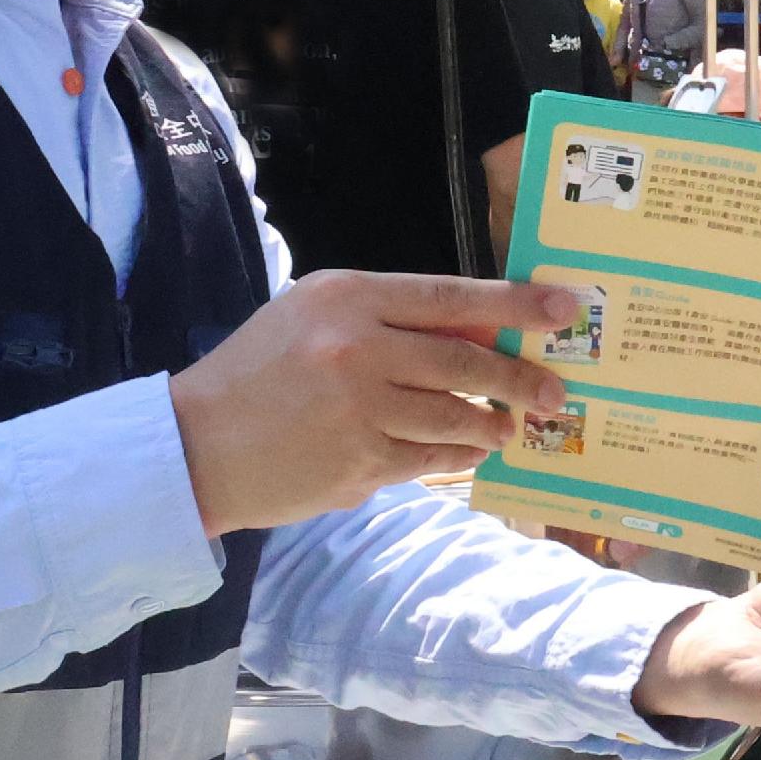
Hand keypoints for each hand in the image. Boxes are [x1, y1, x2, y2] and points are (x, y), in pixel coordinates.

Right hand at [170, 272, 580, 535]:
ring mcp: (361, 410)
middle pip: (467, 360)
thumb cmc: (259, 373)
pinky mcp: (361, 464)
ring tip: (505, 427)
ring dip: (490, 424)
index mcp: (349, 298)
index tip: (564, 308)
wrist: (196, 445)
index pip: (452, 296)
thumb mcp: (314, 317)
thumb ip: (389, 318)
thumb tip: (479, 329)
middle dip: (520, 378)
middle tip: (551, 391)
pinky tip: (466, 455)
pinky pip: (432, 460)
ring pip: (457, 417)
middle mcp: (358, 348)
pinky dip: (456, 458)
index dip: (516, 302)